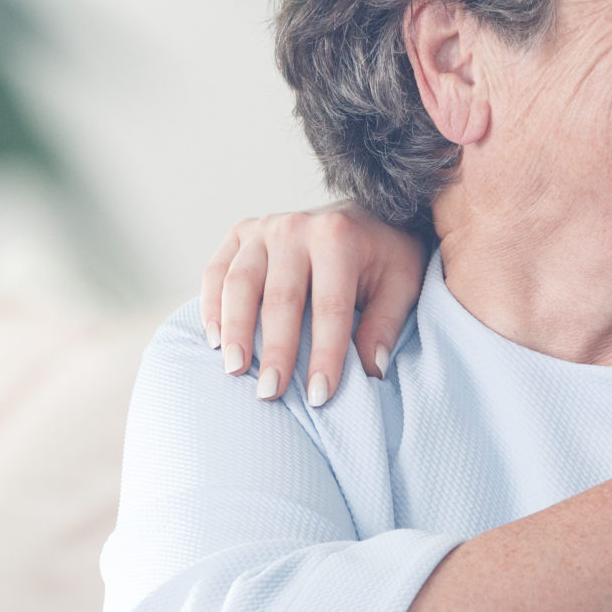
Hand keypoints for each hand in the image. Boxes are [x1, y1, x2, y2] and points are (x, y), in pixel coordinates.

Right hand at [202, 202, 425, 404]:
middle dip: (276, 350)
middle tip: (270, 393)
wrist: (364, 214)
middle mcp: (297, 228)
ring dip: (235, 330)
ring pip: (239, 283)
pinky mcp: (241, 232)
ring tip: (235, 371)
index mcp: (339, 238)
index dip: (325, 354)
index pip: (330, 306)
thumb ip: (385, 324)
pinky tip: (215, 342)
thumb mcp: (401, 284)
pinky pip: (216, 271)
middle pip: (280, 298)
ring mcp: (264, 228)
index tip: (319, 396)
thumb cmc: (383, 257)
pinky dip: (211, 306)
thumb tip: (372, 369)